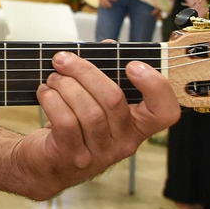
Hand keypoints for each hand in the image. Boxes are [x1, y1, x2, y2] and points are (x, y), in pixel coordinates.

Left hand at [11, 52, 180, 198]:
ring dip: (65, 85)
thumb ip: (106, 72)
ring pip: (89, 110)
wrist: (44, 163)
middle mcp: (124, 142)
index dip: (155, 86)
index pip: (165, 112)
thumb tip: (108, 45)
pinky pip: (66, 122)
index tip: (131, 65)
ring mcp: (100, 153)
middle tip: (63, 60)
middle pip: (114, 99)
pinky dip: (52, 100)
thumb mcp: (94, 98)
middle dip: (85, 71)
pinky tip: (45, 93)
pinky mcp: (73, 157)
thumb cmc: (74, 124)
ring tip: (53, 78)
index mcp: (137, 125)